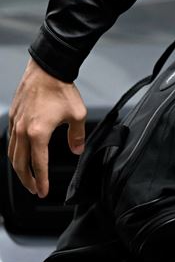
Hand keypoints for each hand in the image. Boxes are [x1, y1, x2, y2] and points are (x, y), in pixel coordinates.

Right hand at [7, 57, 86, 197]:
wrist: (46, 70)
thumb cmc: (61, 89)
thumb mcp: (77, 114)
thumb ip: (77, 135)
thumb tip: (77, 150)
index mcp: (38, 133)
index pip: (38, 164)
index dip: (41, 180)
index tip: (44, 191)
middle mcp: (22, 131)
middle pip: (20, 164)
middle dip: (27, 180)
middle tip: (34, 190)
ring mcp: (15, 124)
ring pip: (12, 154)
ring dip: (19, 168)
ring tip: (27, 178)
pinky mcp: (13, 118)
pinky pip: (10, 141)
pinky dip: (14, 153)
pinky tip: (20, 156)